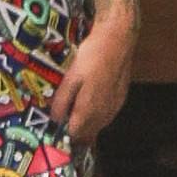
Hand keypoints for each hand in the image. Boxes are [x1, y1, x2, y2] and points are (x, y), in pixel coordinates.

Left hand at [49, 15, 135, 143]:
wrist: (117, 41)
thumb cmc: (92, 57)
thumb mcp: (70, 77)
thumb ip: (62, 101)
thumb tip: (55, 119)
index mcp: (89, 111)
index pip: (75, 135)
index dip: (63, 133)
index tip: (55, 126)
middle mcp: (104, 114)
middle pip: (87, 134)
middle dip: (74, 130)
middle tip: (62, 118)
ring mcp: (114, 108)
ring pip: (98, 126)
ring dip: (85, 123)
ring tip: (73, 110)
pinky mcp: (121, 99)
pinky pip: (106, 115)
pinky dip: (96, 115)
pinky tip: (89, 101)